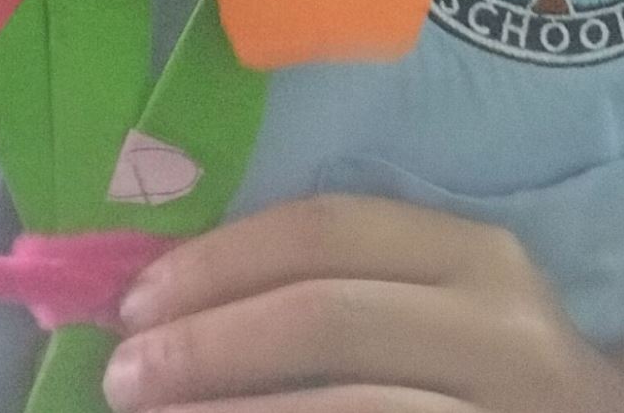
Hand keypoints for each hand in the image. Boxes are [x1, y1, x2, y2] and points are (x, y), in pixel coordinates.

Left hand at [104, 194, 623, 412]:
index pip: (327, 230)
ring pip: (348, 412)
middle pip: (327, 317)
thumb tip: (167, 302)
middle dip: (210, 346)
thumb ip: (336, 288)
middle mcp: (502, 328)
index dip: (220, 261)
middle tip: (121, 377)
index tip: (131, 301)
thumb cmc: (486, 370)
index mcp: (476, 255)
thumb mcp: (440, 306)